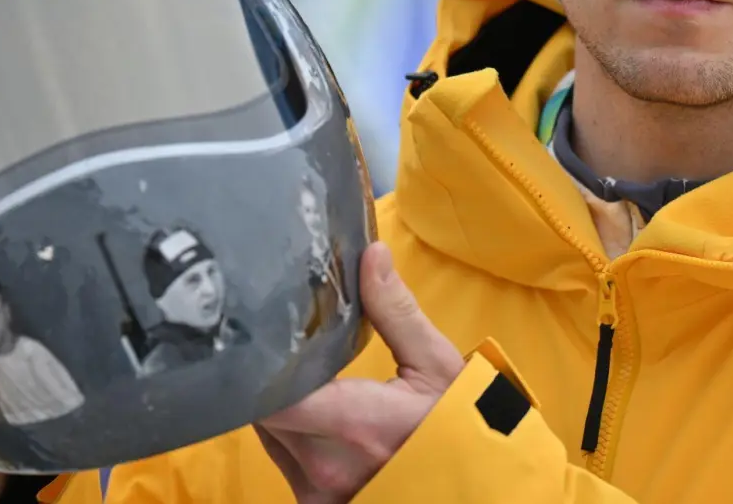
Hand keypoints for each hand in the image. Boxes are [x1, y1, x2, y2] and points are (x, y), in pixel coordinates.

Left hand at [255, 242, 464, 503]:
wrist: (479, 495)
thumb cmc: (462, 431)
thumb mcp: (438, 367)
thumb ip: (396, 312)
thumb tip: (371, 254)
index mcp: (354, 423)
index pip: (267, 395)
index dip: (254, 365)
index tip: (259, 331)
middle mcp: (324, 466)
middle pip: (261, 411)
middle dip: (268, 376)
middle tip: (280, 341)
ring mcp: (317, 493)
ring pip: (269, 437)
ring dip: (278, 404)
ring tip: (298, 373)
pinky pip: (282, 461)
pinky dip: (290, 434)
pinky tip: (314, 412)